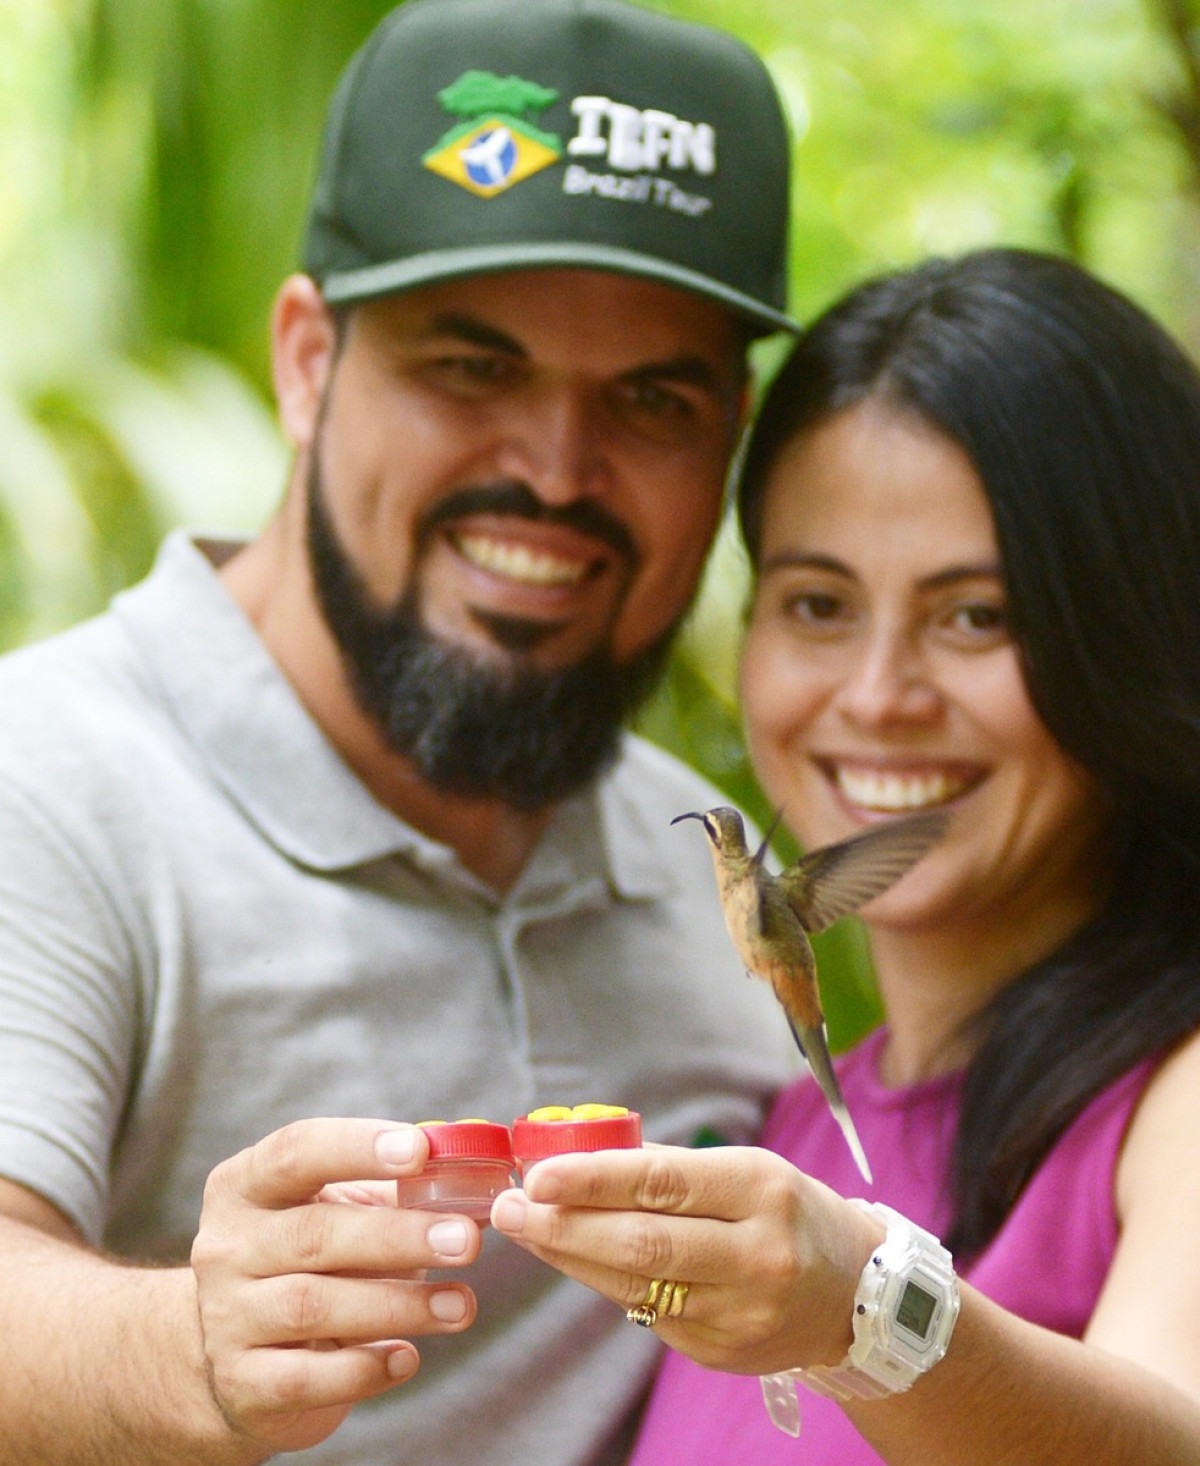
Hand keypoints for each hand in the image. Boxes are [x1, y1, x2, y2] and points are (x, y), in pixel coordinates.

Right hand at [191, 1118, 482, 1455]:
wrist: (241, 1360)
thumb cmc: (312, 1264)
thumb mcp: (339, 1214)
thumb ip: (395, 1192)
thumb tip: (476, 1185)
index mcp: (245, 1186)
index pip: (295, 1151)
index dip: (358, 1146)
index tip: (421, 1150)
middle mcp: (226, 1247)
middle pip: (314, 1234)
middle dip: (398, 1236)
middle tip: (467, 1240)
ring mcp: (226, 1318)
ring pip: (313, 1306)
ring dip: (399, 1305)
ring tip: (460, 1305)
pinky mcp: (241, 1385)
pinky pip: (307, 1377)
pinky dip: (365, 1368)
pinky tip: (407, 1358)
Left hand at [491, 1144, 879, 1376]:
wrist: (856, 1293)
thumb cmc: (787, 1212)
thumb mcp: (747, 1170)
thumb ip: (670, 1168)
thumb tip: (578, 1156)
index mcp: (762, 1190)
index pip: (663, 1182)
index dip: (594, 1179)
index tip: (538, 1174)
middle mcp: (758, 1255)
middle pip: (642, 1242)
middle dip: (563, 1224)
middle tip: (510, 1207)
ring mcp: (741, 1313)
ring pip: (635, 1284)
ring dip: (569, 1255)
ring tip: (526, 1228)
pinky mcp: (722, 1352)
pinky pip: (647, 1313)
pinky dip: (605, 1282)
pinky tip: (576, 1259)